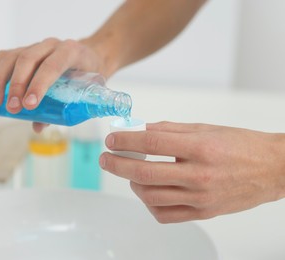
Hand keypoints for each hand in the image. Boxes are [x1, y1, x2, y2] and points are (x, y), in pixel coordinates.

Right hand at [0, 38, 105, 131]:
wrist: (91, 55)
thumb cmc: (87, 74)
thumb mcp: (83, 91)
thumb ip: (62, 108)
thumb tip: (38, 127)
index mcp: (70, 52)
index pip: (52, 66)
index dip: (38, 85)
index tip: (29, 105)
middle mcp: (51, 45)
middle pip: (28, 60)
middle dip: (16, 86)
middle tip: (11, 108)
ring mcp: (36, 46)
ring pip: (12, 57)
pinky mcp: (24, 49)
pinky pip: (4, 56)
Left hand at [99, 121, 284, 222]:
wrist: (271, 169)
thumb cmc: (241, 146)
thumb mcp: (205, 129)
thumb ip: (170, 130)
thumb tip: (142, 131)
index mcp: (200, 148)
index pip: (151, 144)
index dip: (126, 140)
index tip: (112, 139)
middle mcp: (199, 175)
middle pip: (144, 173)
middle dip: (117, 164)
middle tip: (106, 158)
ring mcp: (200, 198)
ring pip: (150, 196)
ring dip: (131, 183)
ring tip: (129, 173)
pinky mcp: (203, 213)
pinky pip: (165, 214)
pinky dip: (149, 204)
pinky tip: (147, 192)